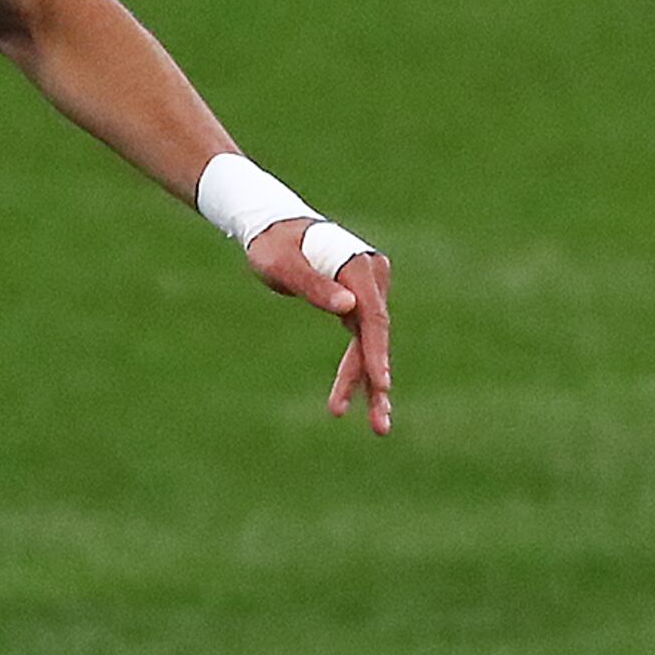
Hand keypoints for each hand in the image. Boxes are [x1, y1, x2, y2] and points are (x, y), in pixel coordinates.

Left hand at [247, 220, 392, 435]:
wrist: (273, 229)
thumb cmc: (272, 245)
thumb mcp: (282, 265)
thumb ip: (312, 285)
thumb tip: (347, 308)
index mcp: (358, 267)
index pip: (373, 316)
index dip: (376, 353)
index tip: (381, 384)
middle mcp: (371, 279)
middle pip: (377, 336)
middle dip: (376, 382)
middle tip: (380, 425)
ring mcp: (367, 292)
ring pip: (371, 344)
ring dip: (369, 383)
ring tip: (376, 425)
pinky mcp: (357, 304)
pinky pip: (361, 342)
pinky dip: (358, 369)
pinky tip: (354, 399)